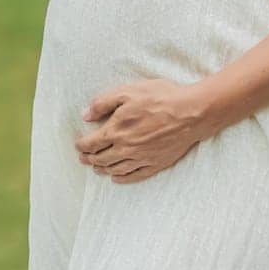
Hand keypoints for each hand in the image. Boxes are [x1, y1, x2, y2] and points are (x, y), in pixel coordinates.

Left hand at [73, 78, 208, 184]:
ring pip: (115, 169)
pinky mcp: (155, 164)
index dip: (82, 145)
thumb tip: (85, 115)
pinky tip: (116, 178)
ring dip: (102, 169)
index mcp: (117, 130)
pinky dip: (122, 178)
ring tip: (96, 167)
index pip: (92, 143)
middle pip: (101, 158)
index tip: (78, 145)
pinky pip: (134, 176)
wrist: (191, 113)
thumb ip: (104, 103)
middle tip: (82, 158)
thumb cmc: (160, 98)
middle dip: (88, 158)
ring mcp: (141, 158)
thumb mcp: (128, 91)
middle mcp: (126, 148)